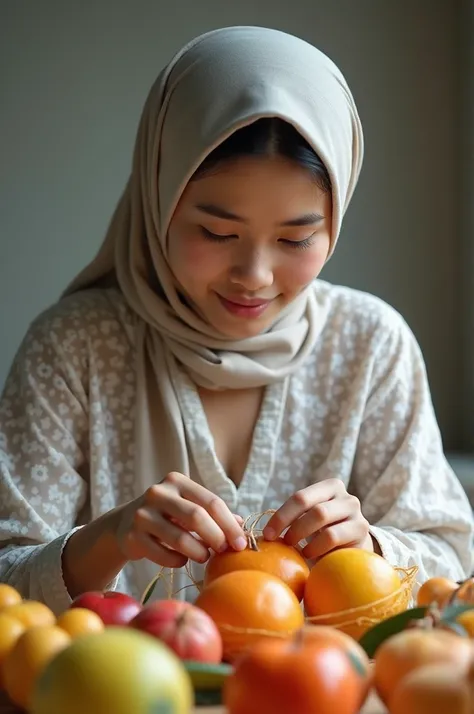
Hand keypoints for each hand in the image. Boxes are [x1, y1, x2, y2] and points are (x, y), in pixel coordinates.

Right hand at [114, 471, 246, 568]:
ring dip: (199, 552)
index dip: (229, 524)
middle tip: (224, 551)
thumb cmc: (167, 515)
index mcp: (176, 481)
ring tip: (204, 557)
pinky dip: (178, 561)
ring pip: (180, 538)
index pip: (211, 502)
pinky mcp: (131, 536)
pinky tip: (182, 560)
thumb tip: (241, 525)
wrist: (124, 524)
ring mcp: (142, 514)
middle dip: (216, 537)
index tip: (241, 543)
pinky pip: (163, 554)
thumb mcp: (188, 507)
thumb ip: (213, 514)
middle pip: (197, 517)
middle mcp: (158, 493)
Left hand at [262, 478, 374, 560]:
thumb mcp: (309, 520)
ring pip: (321, 516)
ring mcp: (356, 511)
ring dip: (303, 535)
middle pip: (311, 506)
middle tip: (280, 542)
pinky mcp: (361, 530)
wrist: (353, 551)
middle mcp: (345, 496)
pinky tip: (310, 554)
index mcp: (329, 487)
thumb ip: (294, 518)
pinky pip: (332, 536)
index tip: (267, 534)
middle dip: (291, 525)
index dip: (281, 515)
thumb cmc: (324, 534)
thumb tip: (265, 532)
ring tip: (296, 550)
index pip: (300, 497)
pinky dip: (316, 547)